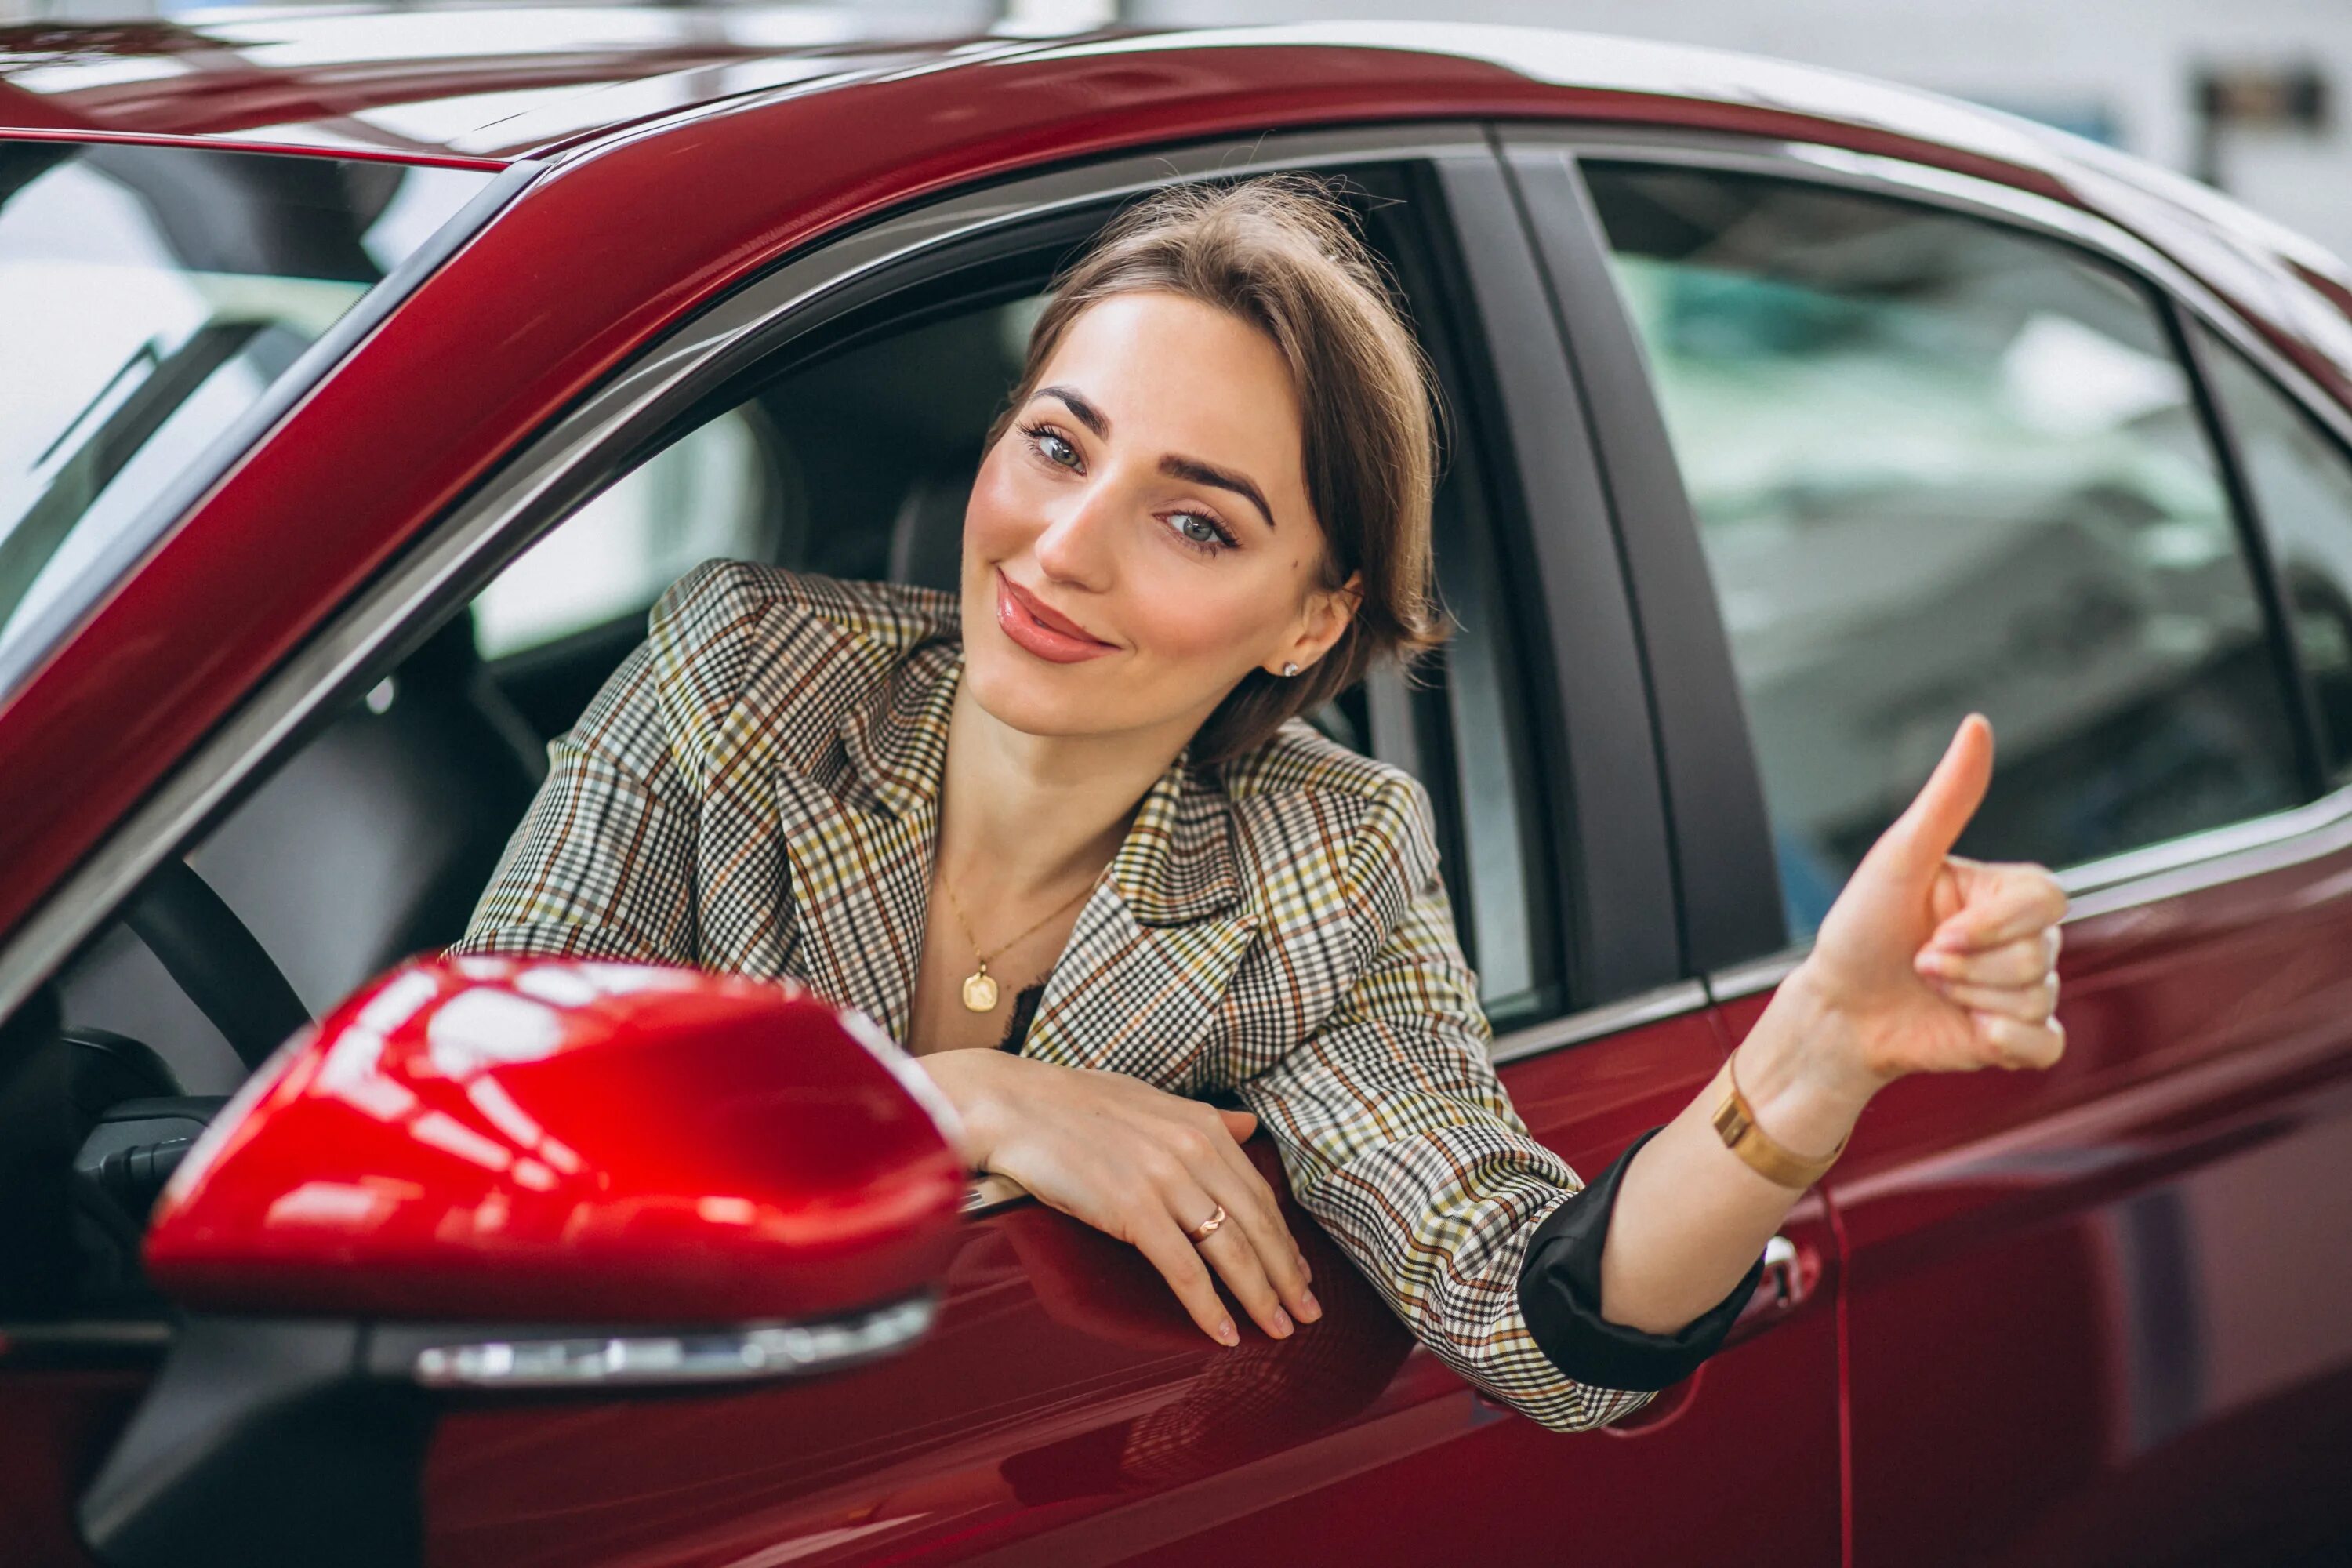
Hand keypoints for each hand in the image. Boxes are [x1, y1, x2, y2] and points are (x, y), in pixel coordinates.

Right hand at [916, 1050, 1320, 1346]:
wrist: (1011, 1104)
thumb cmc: (1072, 1105)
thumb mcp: (1149, 1100)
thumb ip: (1203, 1120)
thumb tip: (1248, 1126)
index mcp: (1202, 1125)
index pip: (1259, 1194)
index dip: (1285, 1240)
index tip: (1300, 1273)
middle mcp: (1194, 1150)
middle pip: (1257, 1226)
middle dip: (1287, 1276)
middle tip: (1306, 1312)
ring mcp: (1165, 1181)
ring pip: (1230, 1252)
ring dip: (1260, 1297)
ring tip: (1279, 1328)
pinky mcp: (1133, 1210)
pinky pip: (1184, 1270)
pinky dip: (1209, 1307)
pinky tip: (1225, 1331)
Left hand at [1794, 714, 2068, 1096]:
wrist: (1836, 1009)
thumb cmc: (1860, 929)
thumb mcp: (1898, 858)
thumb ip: (1947, 798)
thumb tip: (1977, 724)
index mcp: (2001, 892)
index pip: (2048, 900)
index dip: (1993, 926)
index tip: (1937, 935)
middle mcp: (2019, 937)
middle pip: (2039, 955)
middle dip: (1967, 967)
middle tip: (1920, 963)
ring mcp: (2021, 989)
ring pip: (2037, 998)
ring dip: (1968, 999)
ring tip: (1929, 987)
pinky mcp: (2015, 1038)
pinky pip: (2046, 1044)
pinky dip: (2006, 1043)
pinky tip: (1967, 1031)